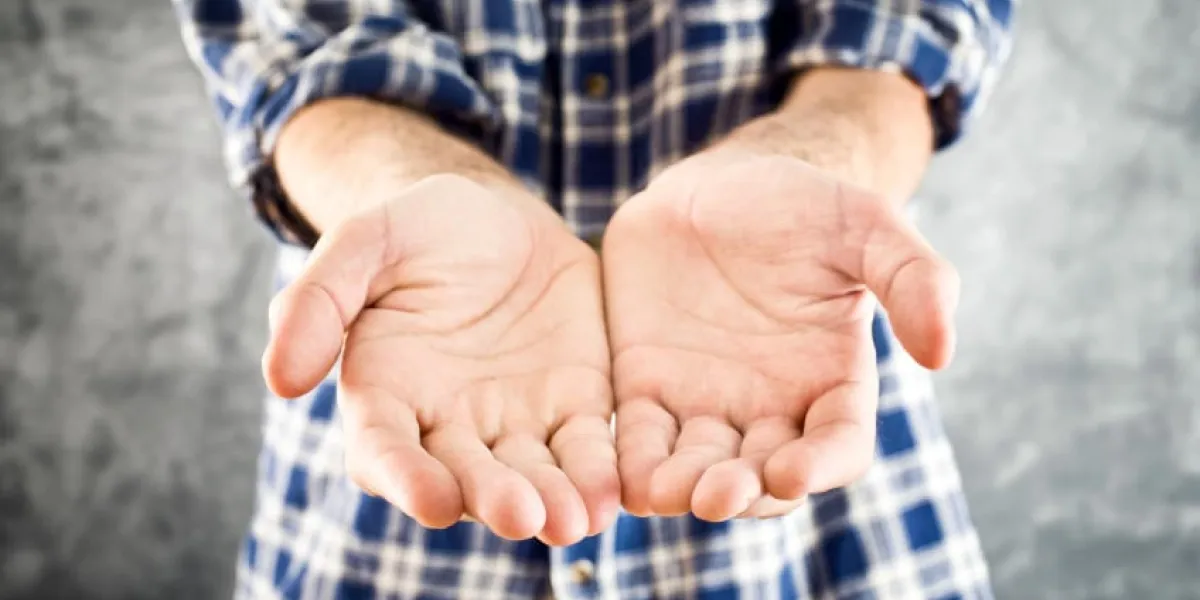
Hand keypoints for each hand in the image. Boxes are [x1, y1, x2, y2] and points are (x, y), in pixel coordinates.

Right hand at [263, 174, 617, 544]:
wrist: (500, 216)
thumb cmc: (420, 227)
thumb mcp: (366, 240)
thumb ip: (319, 299)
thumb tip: (280, 379)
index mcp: (386, 394)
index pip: (386, 451)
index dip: (406, 479)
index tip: (433, 500)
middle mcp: (448, 426)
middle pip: (466, 477)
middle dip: (492, 499)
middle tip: (521, 515)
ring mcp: (515, 424)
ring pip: (532, 475)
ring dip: (553, 502)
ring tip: (575, 521)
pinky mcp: (574, 408)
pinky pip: (588, 448)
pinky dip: (599, 474)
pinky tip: (614, 495)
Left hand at [603, 150, 957, 520]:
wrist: (715, 185)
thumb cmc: (801, 204)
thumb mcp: (865, 225)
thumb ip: (913, 278)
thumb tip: (942, 354)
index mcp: (832, 382)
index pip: (837, 446)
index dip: (820, 467)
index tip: (791, 472)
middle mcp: (771, 408)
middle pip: (761, 475)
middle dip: (742, 492)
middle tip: (717, 496)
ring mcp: (705, 403)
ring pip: (696, 468)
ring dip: (682, 489)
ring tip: (663, 494)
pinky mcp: (646, 388)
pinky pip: (639, 438)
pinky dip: (629, 463)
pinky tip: (617, 478)